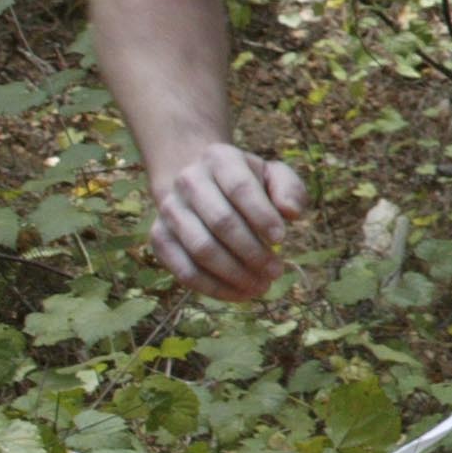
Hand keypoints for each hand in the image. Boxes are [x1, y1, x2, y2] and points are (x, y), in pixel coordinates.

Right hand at [148, 141, 309, 299]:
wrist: (201, 185)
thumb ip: (289, 189)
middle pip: (221, 221)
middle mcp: (188, 181)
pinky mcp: (159, 239)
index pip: (240, 188)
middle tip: (276, 271)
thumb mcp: (273, 177)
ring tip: (262, 286)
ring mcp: (169, 210)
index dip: (262, 216)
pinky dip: (214, 288)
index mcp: (220, 159)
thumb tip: (292, 212)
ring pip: (201, 249)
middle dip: (252, 251)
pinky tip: (240, 293)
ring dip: (235, 274)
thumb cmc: (247, 185)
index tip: (282, 239)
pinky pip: (184, 271)